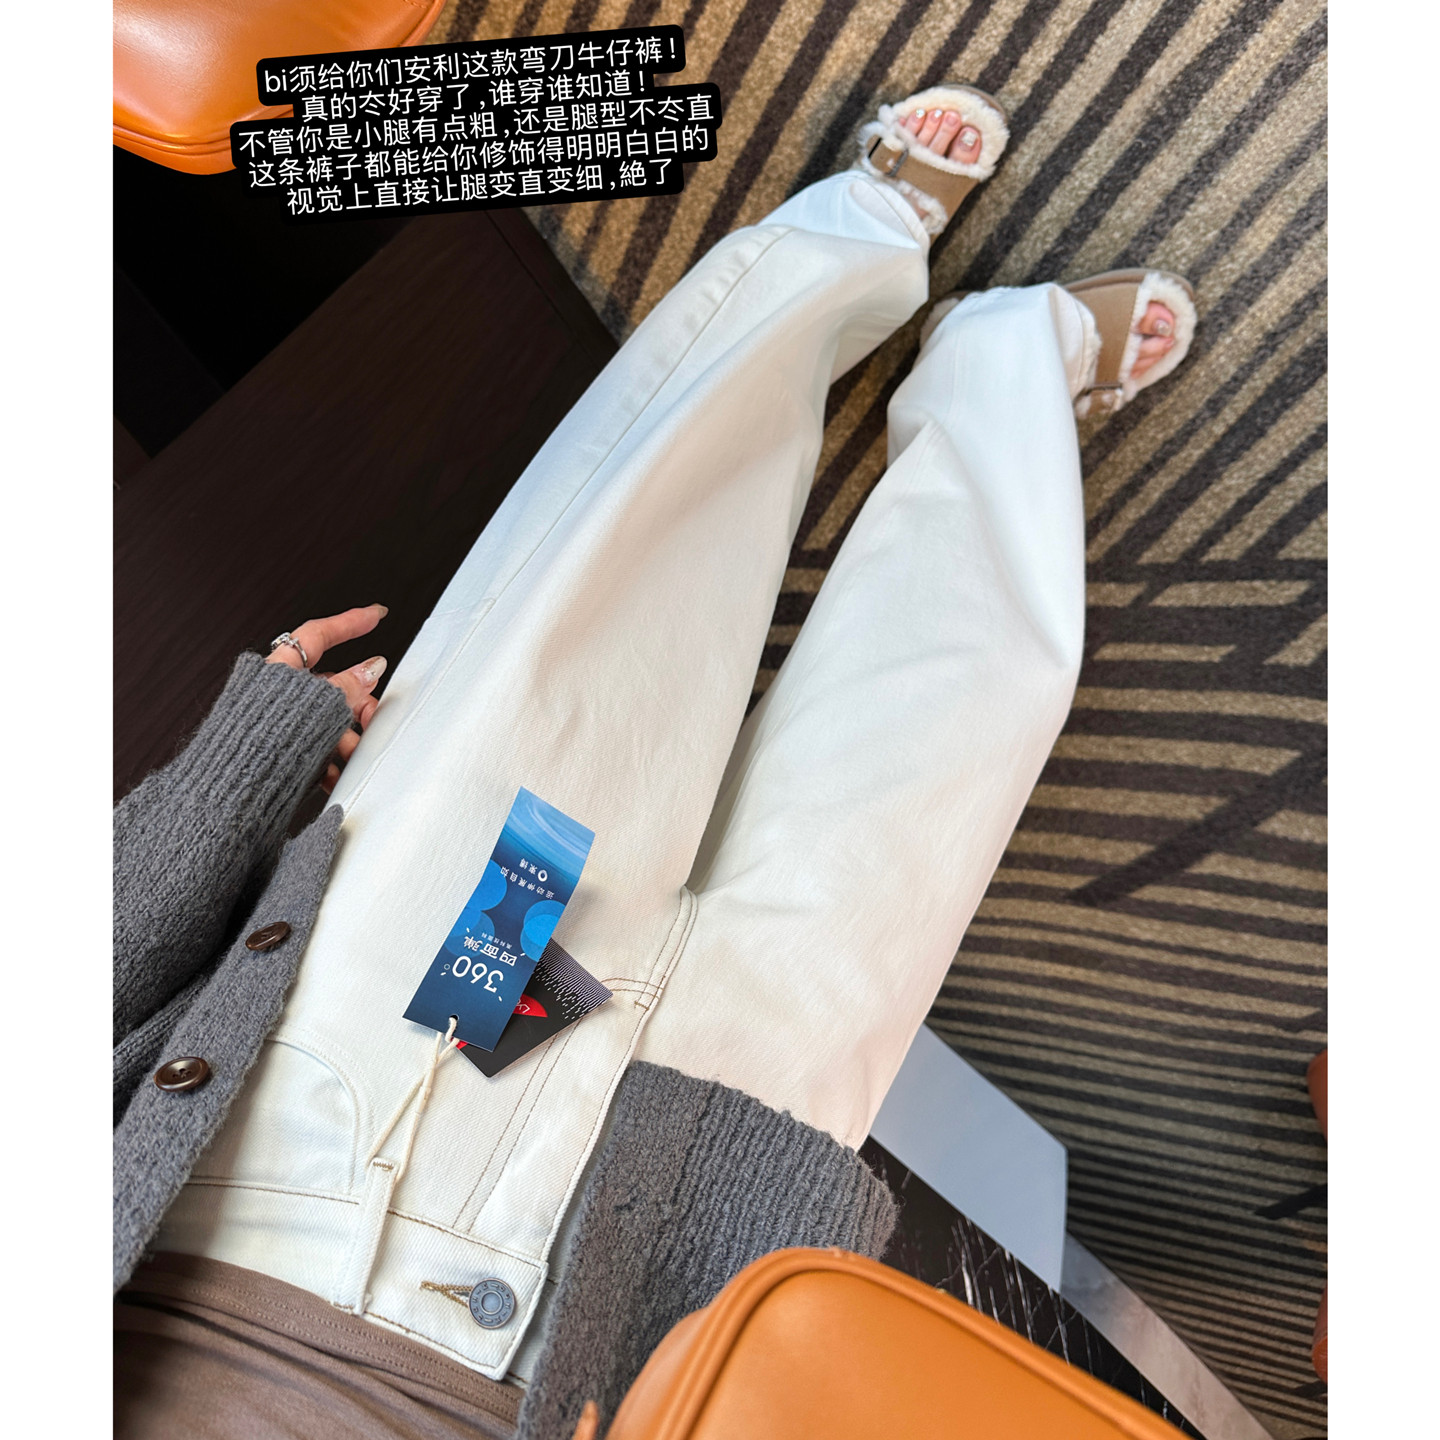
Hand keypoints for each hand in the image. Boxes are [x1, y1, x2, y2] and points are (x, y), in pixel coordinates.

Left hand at [266, 604, 388, 791]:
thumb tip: (370, 668)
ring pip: (327, 722)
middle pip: (331, 686)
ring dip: (347, 738)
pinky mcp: (281, 750)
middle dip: (358, 704)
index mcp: (278, 670)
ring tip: (352, 754)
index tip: (374, 615)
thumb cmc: (258, 743)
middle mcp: (277, 692)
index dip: (350, 623)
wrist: (232, 787)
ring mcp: (279, 722)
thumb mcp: (318, 705)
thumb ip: (348, 686)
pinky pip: (315, 748)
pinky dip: (330, 760)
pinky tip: (335, 773)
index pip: (319, 635)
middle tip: (372, 716)